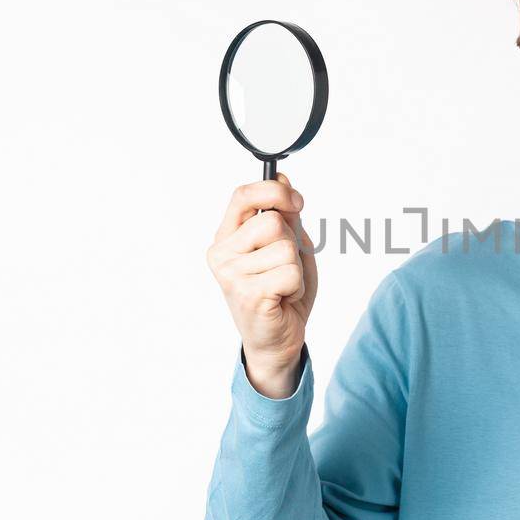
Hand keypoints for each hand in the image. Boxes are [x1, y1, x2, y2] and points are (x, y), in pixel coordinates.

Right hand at [206, 173, 316, 397]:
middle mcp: (222, 253)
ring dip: (295, 268)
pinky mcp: (247, 293)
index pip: (243, 195)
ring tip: (282, 285)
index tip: (297, 202)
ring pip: (285, 248)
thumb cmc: (282, 292)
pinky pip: (290, 272)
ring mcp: (231, 274)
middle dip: (291, 242)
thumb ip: (285, 216)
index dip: (274, 191)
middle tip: (283, 267)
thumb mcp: (288, 246)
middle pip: (272, 221)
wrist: (277, 340)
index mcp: (228, 236)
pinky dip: (296, 285)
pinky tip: (283, 297)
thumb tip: (282, 179)